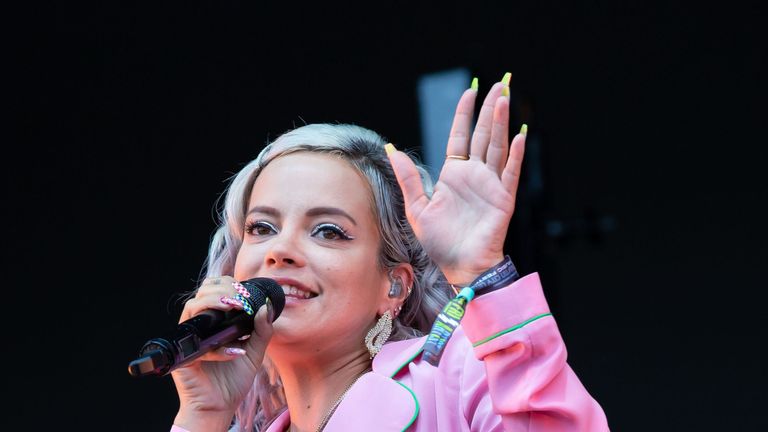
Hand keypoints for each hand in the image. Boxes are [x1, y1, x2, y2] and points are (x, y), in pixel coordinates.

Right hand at [171, 276, 272, 429]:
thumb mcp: (255, 351)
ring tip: (235, 308)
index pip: (213, 290)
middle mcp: (199, 327)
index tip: (245, 291)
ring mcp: (190, 340)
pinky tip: (235, 352)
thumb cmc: (234, 379)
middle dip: (221, 289)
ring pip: (192, 308)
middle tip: (240, 299)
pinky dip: (218, 348)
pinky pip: (197, 343)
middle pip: (201, 292)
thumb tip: (265, 306)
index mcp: (214, 322)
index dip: (227, 284)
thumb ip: (262, 330)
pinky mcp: (184, 357)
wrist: (221, 407)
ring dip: (214, 303)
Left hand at [387, 78, 525, 284]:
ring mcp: (491, 185)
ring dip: (501, 123)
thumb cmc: (440, 243)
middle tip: (501, 82)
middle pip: (483, 135)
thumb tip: (391, 150)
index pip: (461, 136)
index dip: (465, 113)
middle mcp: (475, 175)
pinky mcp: (503, 199)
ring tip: (505, 97)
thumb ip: (408, 178)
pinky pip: (511, 173)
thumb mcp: (417, 208)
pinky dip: (516, 155)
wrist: (460, 267)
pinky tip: (519, 137)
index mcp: (454, 175)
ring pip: (498, 147)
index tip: (470, 90)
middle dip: (490, 108)